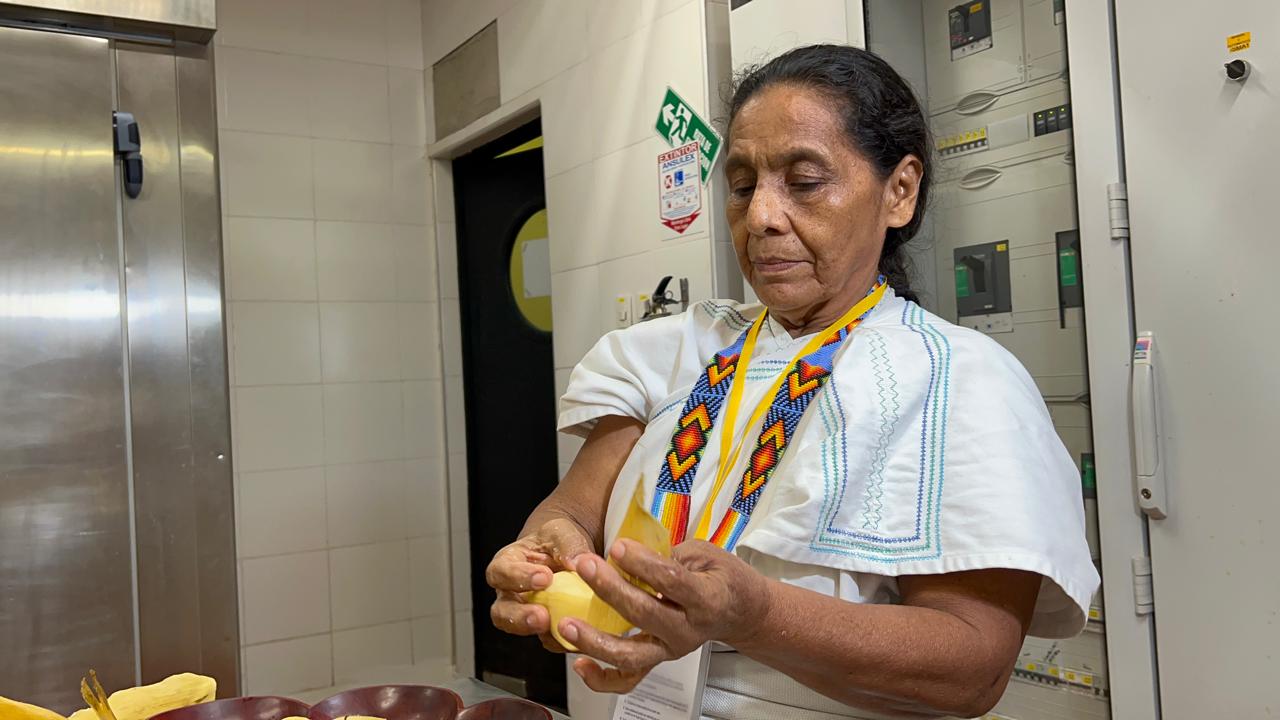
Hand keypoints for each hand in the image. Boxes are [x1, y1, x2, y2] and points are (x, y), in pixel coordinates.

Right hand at [486, 518, 593, 651]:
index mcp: (507, 563)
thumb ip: (568, 544)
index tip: (545, 577)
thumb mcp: (561, 532)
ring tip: (554, 628)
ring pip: (521, 631)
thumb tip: (579, 561)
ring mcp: (525, 612)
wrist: (568, 553)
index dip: (518, 577)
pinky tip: (576, 635)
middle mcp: (510, 592)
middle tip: (542, 616)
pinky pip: (548, 639)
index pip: (501, 572)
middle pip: (501, 611)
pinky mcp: (545, 627)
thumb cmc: (556, 540)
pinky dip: (560, 639)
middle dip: (519, 617)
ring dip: (537, 633)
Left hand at [562, 538, 771, 692]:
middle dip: (610, 589)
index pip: (671, 582)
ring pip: (631, 655)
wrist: (740, 612)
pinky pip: (628, 679)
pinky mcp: (657, 660)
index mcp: (706, 599)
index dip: (642, 564)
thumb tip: (627, 552)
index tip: (618, 546)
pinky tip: (580, 665)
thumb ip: (668, 555)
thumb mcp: (705, 554)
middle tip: (586, 566)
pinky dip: (602, 678)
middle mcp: (687, 631)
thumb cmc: (722, 578)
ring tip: (568, 625)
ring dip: (595, 641)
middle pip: (644, 614)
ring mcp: (670, 650)